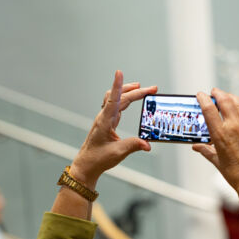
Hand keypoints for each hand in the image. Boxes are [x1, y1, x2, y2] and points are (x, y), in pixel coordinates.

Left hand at [71, 70, 154, 187]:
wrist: (87, 165)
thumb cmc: (98, 159)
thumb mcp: (118, 153)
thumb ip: (134, 146)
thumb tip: (148, 144)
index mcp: (105, 121)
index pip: (113, 99)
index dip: (117, 85)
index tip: (119, 72)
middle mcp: (104, 117)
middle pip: (120, 97)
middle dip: (136, 91)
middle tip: (152, 89)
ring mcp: (105, 119)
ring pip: (116, 99)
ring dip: (128, 92)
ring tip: (141, 88)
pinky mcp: (107, 123)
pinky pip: (116, 106)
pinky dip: (125, 100)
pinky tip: (131, 101)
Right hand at [194, 89, 238, 190]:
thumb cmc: (236, 175)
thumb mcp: (217, 162)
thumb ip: (206, 151)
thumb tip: (196, 147)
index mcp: (220, 134)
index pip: (209, 109)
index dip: (203, 98)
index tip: (200, 94)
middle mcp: (234, 127)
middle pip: (225, 101)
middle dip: (218, 93)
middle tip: (215, 92)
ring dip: (232, 97)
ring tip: (228, 97)